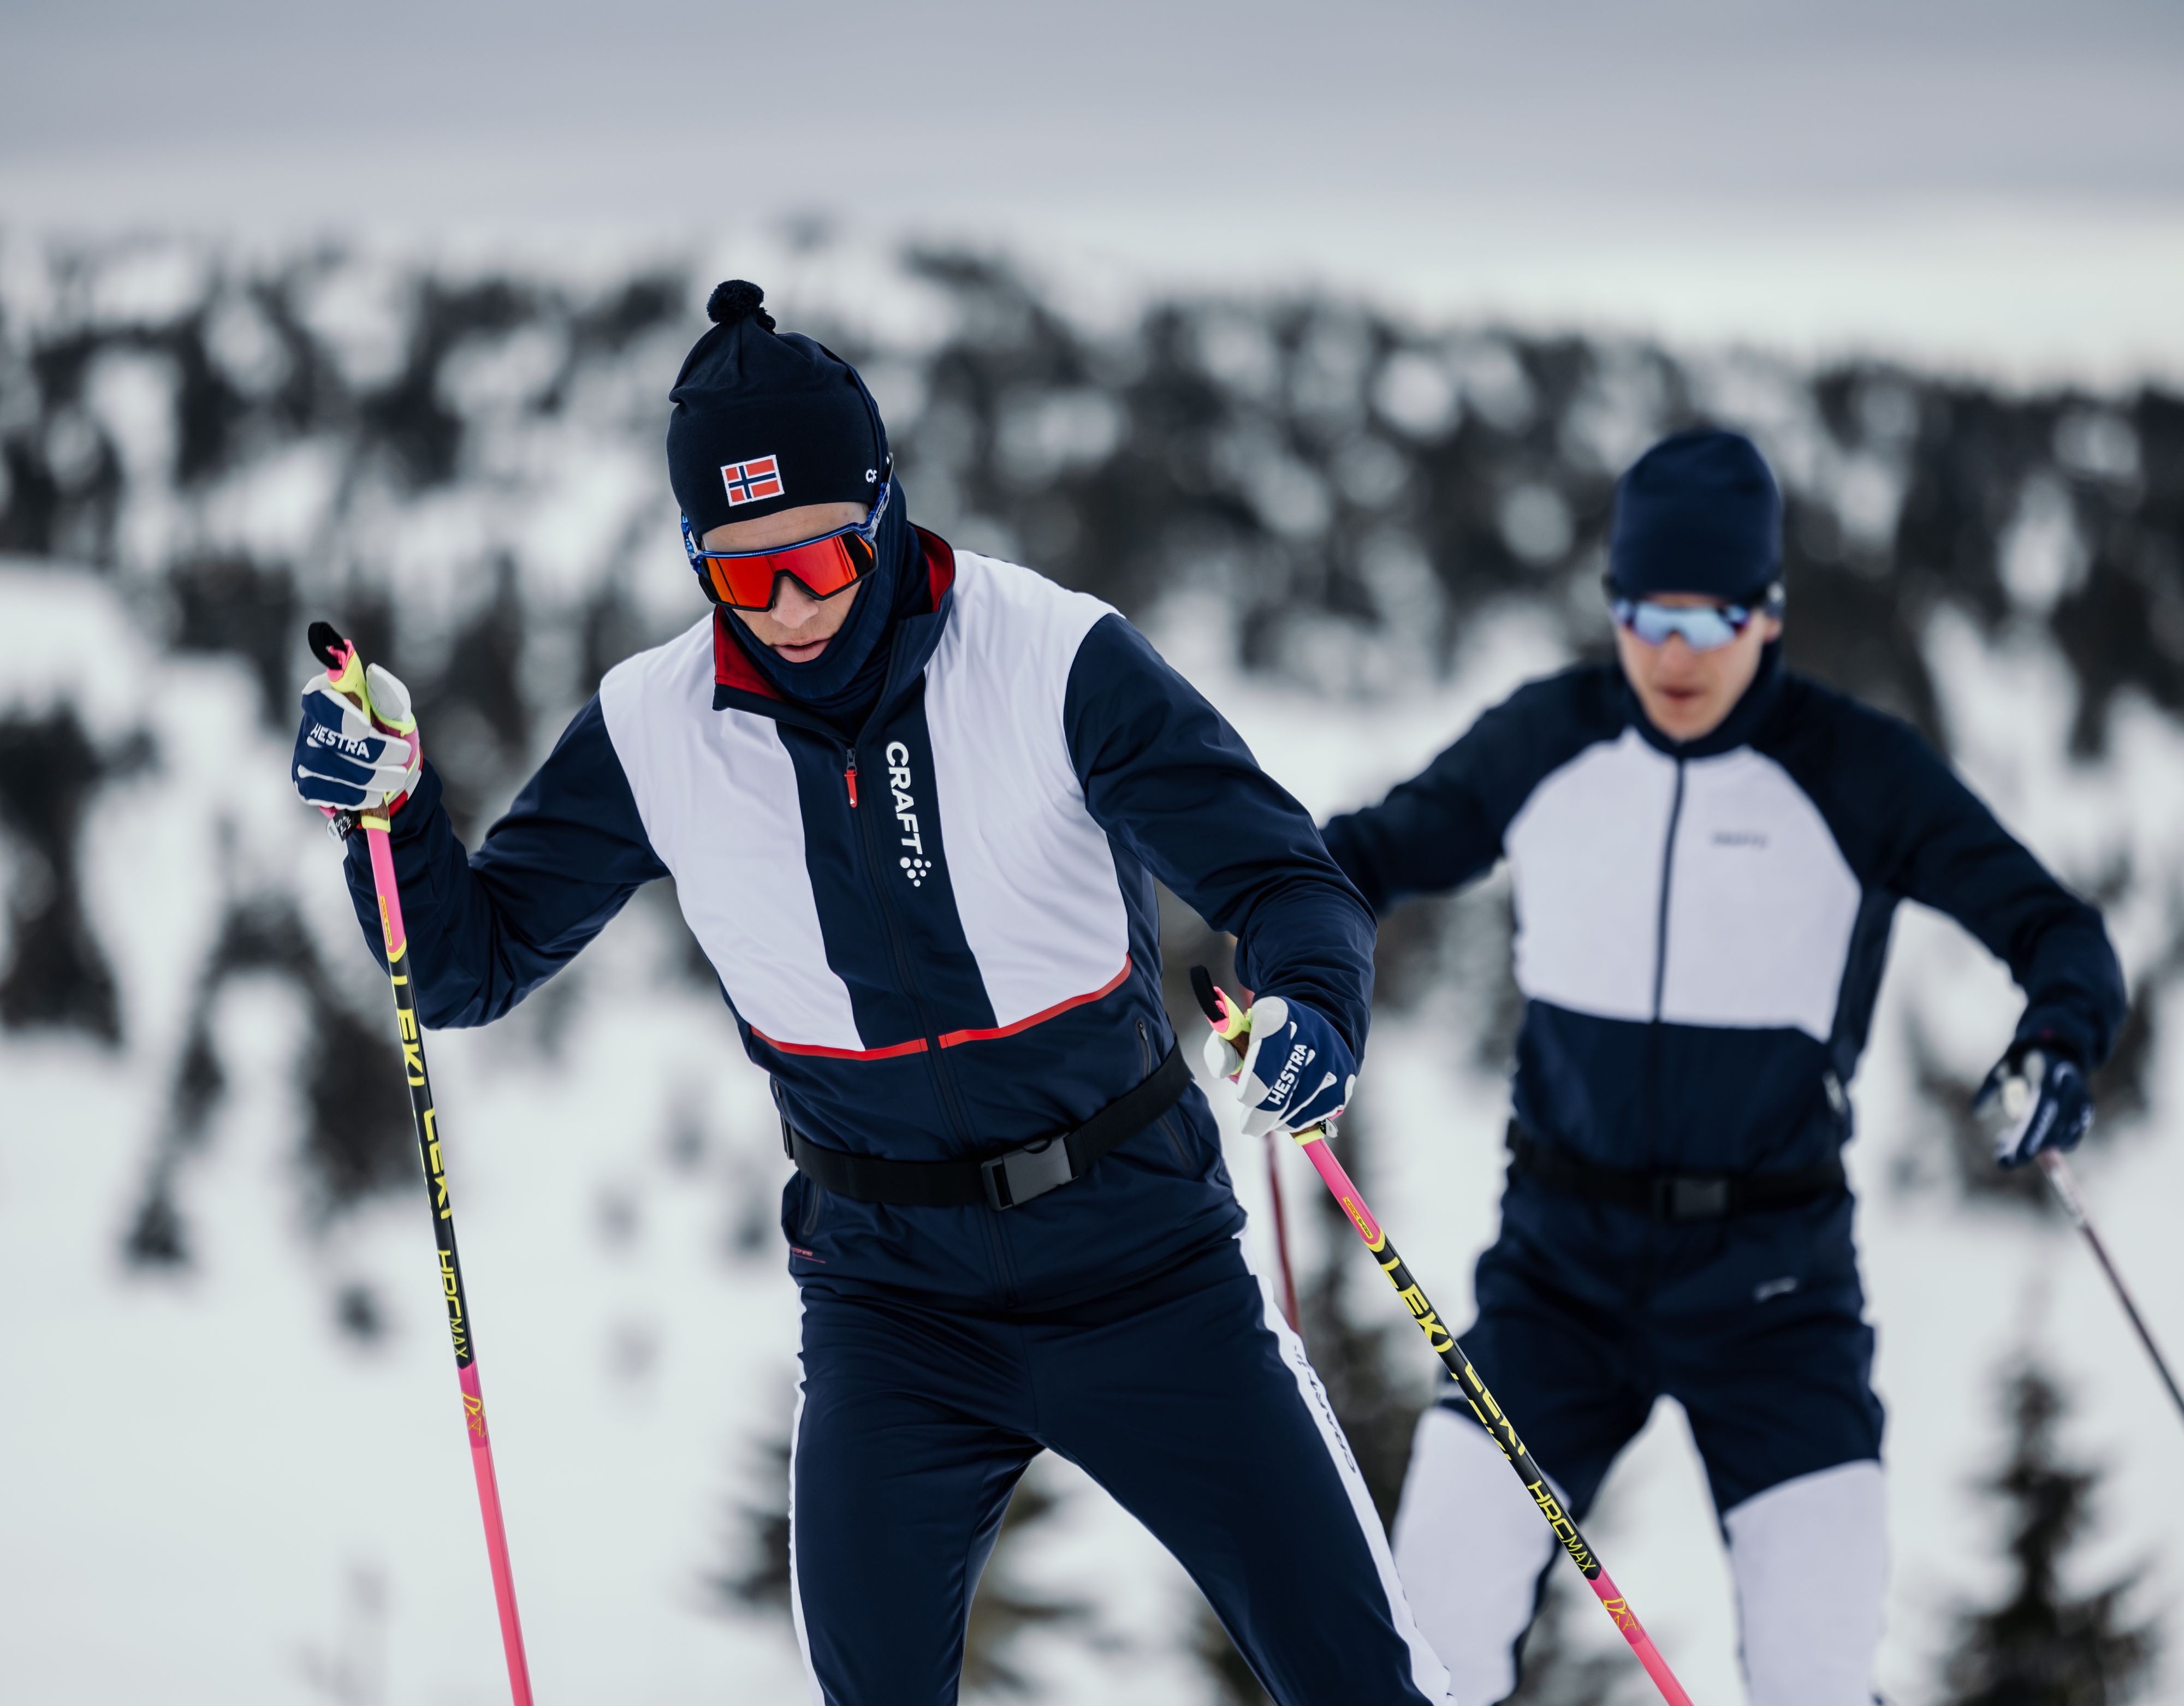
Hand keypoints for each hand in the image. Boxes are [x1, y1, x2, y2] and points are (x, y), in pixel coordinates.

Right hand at [292, 658, 421, 817]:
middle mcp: (310, 724)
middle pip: (326, 738)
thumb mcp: (397, 712)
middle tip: (402, 756)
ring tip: (395, 778)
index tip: (365, 728)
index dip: (338, 715)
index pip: (318, 699)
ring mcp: (305, 755)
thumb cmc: (389, 731)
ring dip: (367, 776)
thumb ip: (389, 695)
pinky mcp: (306, 783)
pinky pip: (322, 793)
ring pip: (325, 768)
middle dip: (370, 751)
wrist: (391, 768)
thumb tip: (375, 674)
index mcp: (327, 697)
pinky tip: (374, 794)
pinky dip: (353, 795)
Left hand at [1201, 991, 1357, 1136]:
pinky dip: (1298, 1120)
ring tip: (1265, 1120)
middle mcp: (1310, 1030)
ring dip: (1279, 1119)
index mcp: (1278, 1012)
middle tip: (1248, 1126)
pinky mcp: (1345, 1078)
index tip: (1243, 1099)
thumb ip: (1221, 1050)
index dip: (1256, 1076)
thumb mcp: (1238, 1035)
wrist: (1315, 1027)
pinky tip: (1286, 1116)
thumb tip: (1223, 1070)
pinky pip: (1318, 1112)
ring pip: (1301, 1102)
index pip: (1269, 1041)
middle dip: (1263, 1111)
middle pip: (1288, 1081)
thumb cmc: (1265, 1037)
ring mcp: (1331, 1055)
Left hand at [1975, 1042, 2092, 1168]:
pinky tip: (2032, 1136)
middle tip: (2002, 1160)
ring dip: (2038, 1146)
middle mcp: (2070, 1090)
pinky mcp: (2087, 1112)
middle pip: (2054, 1130)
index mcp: (2048, 1076)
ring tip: (2007, 1138)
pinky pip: (2072, 1138)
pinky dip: (2053, 1143)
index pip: (2041, 1111)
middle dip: (2028, 1148)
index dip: (2027, 1137)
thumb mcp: (2001, 1069)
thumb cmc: (2022, 1062)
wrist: (2058, 1049)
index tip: (2007, 1160)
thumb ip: (1990, 1090)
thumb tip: (1977, 1112)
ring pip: (2064, 1138)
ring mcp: (2082, 1102)